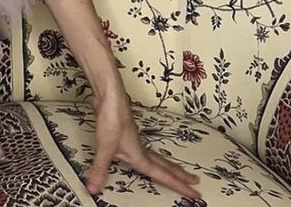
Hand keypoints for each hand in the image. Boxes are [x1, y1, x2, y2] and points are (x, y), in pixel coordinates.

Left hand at [85, 90, 201, 197]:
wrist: (108, 94)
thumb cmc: (111, 118)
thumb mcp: (105, 148)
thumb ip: (100, 169)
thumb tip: (93, 189)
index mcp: (140, 155)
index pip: (164, 175)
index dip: (180, 186)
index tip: (197, 194)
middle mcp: (140, 148)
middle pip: (165, 165)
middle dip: (180, 175)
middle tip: (195, 182)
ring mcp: (134, 138)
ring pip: (156, 156)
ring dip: (168, 164)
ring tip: (177, 171)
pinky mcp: (126, 131)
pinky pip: (144, 148)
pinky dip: (151, 155)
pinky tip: (144, 153)